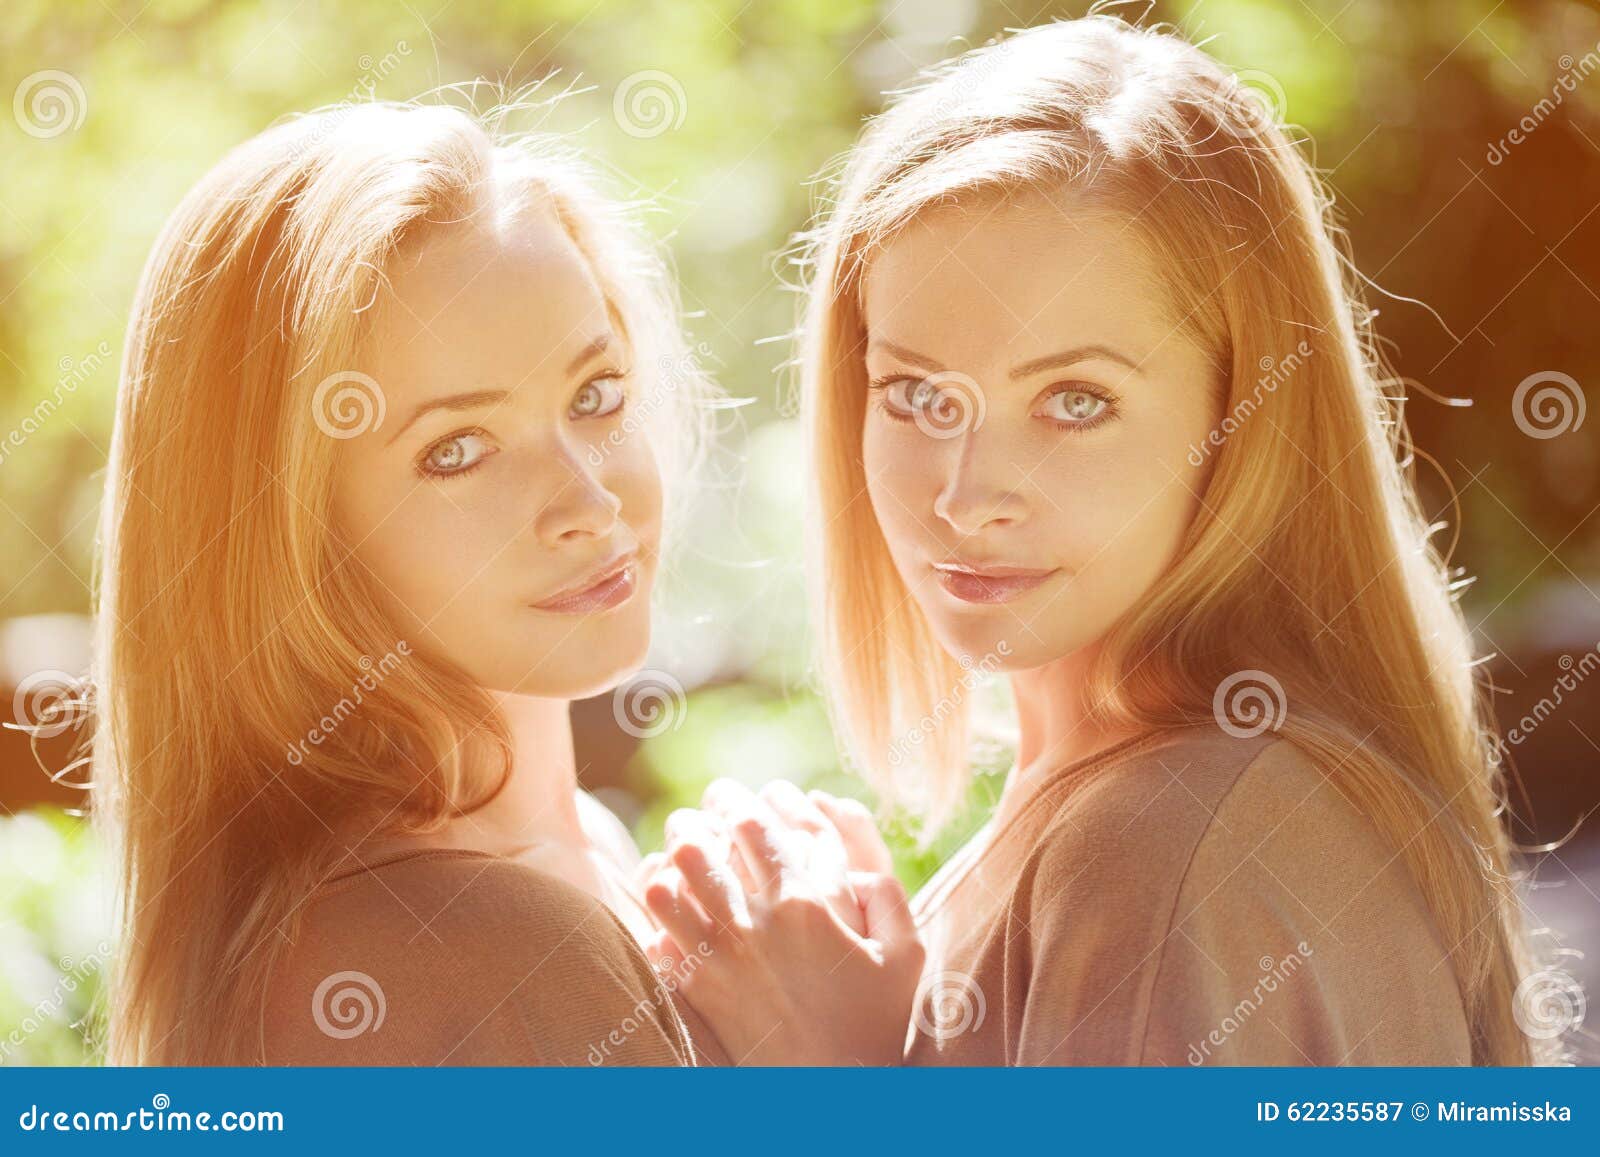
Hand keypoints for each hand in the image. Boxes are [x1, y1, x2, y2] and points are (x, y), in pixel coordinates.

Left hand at [639, 783, 923, 1064]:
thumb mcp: (905, 955)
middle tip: (695, 818)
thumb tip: (857, 863)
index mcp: (804, 904)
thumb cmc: (875, 1024)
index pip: (754, 825)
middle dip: (692, 821)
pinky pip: (655, 936)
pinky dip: (655, 917)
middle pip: (699, 845)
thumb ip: (889, 897)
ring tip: (674, 858)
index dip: (736, 801)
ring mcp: (719, 959)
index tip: (731, 796)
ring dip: (667, 866)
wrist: (833, 1092)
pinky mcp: (698, 992)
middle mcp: (754, 924)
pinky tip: (666, 910)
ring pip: (667, 886)